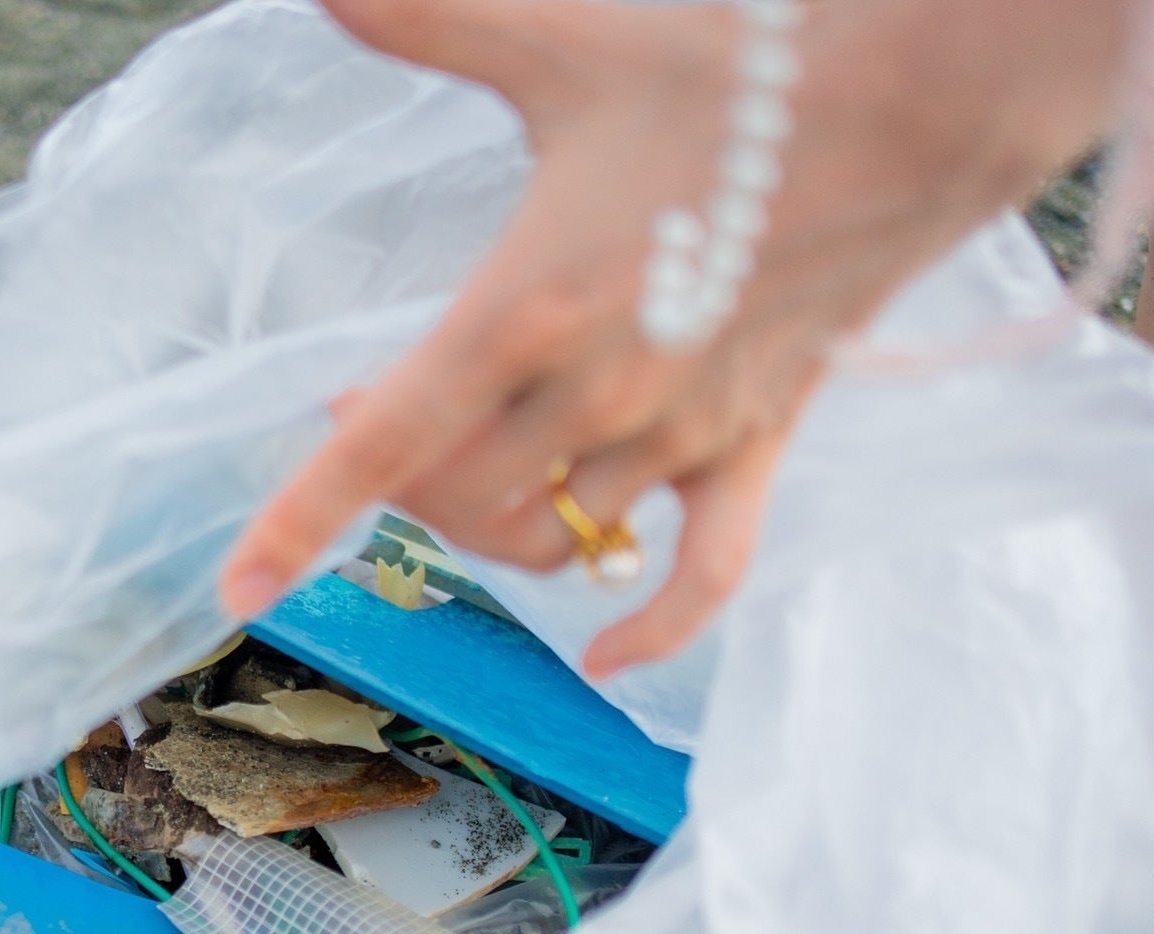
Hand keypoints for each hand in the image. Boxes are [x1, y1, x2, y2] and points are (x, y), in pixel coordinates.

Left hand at [222, 0, 1113, 676]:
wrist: (913, 105)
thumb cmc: (732, 76)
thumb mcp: (561, 45)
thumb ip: (429, 17)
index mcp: (525, 310)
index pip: (385, 442)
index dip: (301, 519)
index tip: (240, 580)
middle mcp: (594, 396)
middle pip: (456, 502)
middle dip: (402, 486)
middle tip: (386, 427)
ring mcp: (679, 434)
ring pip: (553, 539)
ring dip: (495, 523)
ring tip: (478, 467)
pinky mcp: (756, 443)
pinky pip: (705, 575)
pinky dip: (653, 627)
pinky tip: (607, 650)